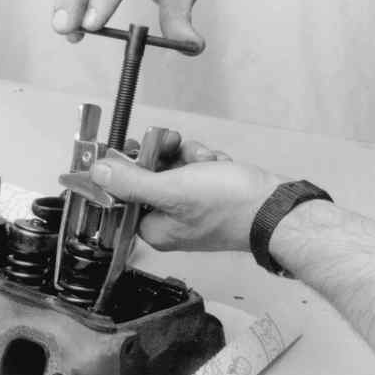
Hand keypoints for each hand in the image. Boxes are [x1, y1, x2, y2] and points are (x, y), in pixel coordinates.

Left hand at [90, 140, 284, 251]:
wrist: (278, 208)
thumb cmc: (228, 206)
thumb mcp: (172, 190)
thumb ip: (131, 181)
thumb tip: (96, 172)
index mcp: (154, 229)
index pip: (125, 194)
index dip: (128, 168)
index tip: (134, 147)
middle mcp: (170, 220)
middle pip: (149, 176)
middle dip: (164, 157)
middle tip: (173, 145)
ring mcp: (192, 206)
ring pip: (174, 166)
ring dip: (188, 156)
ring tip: (206, 160)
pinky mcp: (210, 192)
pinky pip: (195, 167)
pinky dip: (205, 160)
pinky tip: (218, 163)